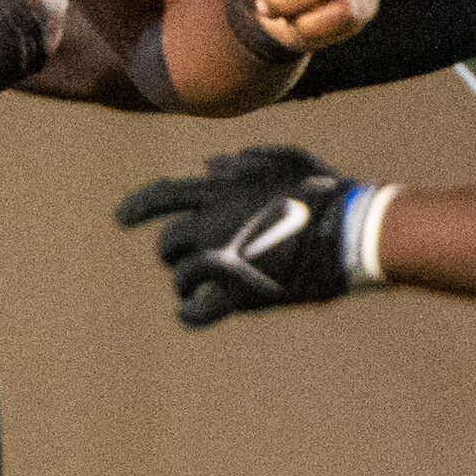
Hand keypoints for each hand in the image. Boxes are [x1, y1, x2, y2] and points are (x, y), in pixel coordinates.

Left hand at [113, 146, 364, 326]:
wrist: (354, 231)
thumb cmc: (327, 193)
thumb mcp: (286, 160)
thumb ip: (245, 161)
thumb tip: (210, 164)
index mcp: (220, 191)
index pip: (163, 196)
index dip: (138, 207)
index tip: (120, 218)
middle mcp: (212, 223)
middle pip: (169, 244)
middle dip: (174, 253)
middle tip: (185, 261)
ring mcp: (223, 258)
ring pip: (181, 277)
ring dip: (186, 283)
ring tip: (196, 289)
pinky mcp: (240, 291)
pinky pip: (199, 309)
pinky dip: (190, 314)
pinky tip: (190, 315)